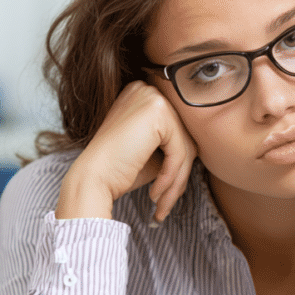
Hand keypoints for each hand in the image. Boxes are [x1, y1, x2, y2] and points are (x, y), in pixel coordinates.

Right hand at [56, 81, 196, 221]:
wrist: (92, 179)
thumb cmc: (118, 170)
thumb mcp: (153, 152)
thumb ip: (176, 144)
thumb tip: (202, 148)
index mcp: (143, 95)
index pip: (176, 130)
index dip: (176, 164)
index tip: (167, 191)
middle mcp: (147, 89)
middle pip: (183, 136)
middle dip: (178, 175)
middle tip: (166, 202)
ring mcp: (152, 97)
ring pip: (185, 146)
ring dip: (177, 181)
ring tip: (162, 204)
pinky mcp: (157, 112)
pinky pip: (179, 151)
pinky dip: (170, 177)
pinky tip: (155, 193)